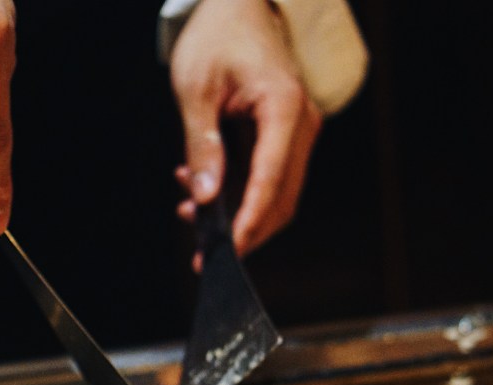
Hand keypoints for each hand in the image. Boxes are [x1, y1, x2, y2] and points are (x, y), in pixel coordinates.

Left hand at [170, 0, 321, 262]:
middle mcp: (301, 125)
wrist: (241, 4)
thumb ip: (202, 147)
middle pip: (280, 199)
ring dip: (239, 214)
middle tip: (202, 248)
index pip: (270, 181)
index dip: (249, 222)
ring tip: (192, 211)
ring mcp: (298, 133)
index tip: (227, 251)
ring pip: (276, 196)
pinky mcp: (287, 138)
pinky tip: (204, 189)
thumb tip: (206, 197)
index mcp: (282, 108)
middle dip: (243, 230)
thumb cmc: (218, 35)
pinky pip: (269, 179)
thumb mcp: (196, 89)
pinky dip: (240, 195)